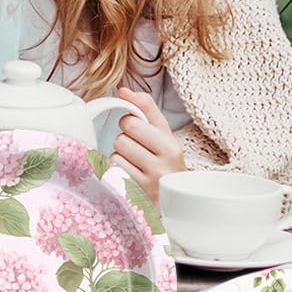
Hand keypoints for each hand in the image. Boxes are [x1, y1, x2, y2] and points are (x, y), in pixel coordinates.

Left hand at [110, 86, 186, 206]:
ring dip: (120, 155)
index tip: (136, 128)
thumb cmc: (165, 161)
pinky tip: (130, 173)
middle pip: (123, 135)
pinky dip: (117, 169)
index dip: (130, 121)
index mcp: (171, 145)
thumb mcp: (163, 134)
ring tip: (134, 162)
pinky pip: (114, 169)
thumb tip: (123, 90)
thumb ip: (146, 108)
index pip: (135, 120)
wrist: (177, 200)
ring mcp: (150, 180)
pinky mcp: (136, 193)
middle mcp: (163, 163)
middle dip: (125, 137)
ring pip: (116, 152)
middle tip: (135, 146)